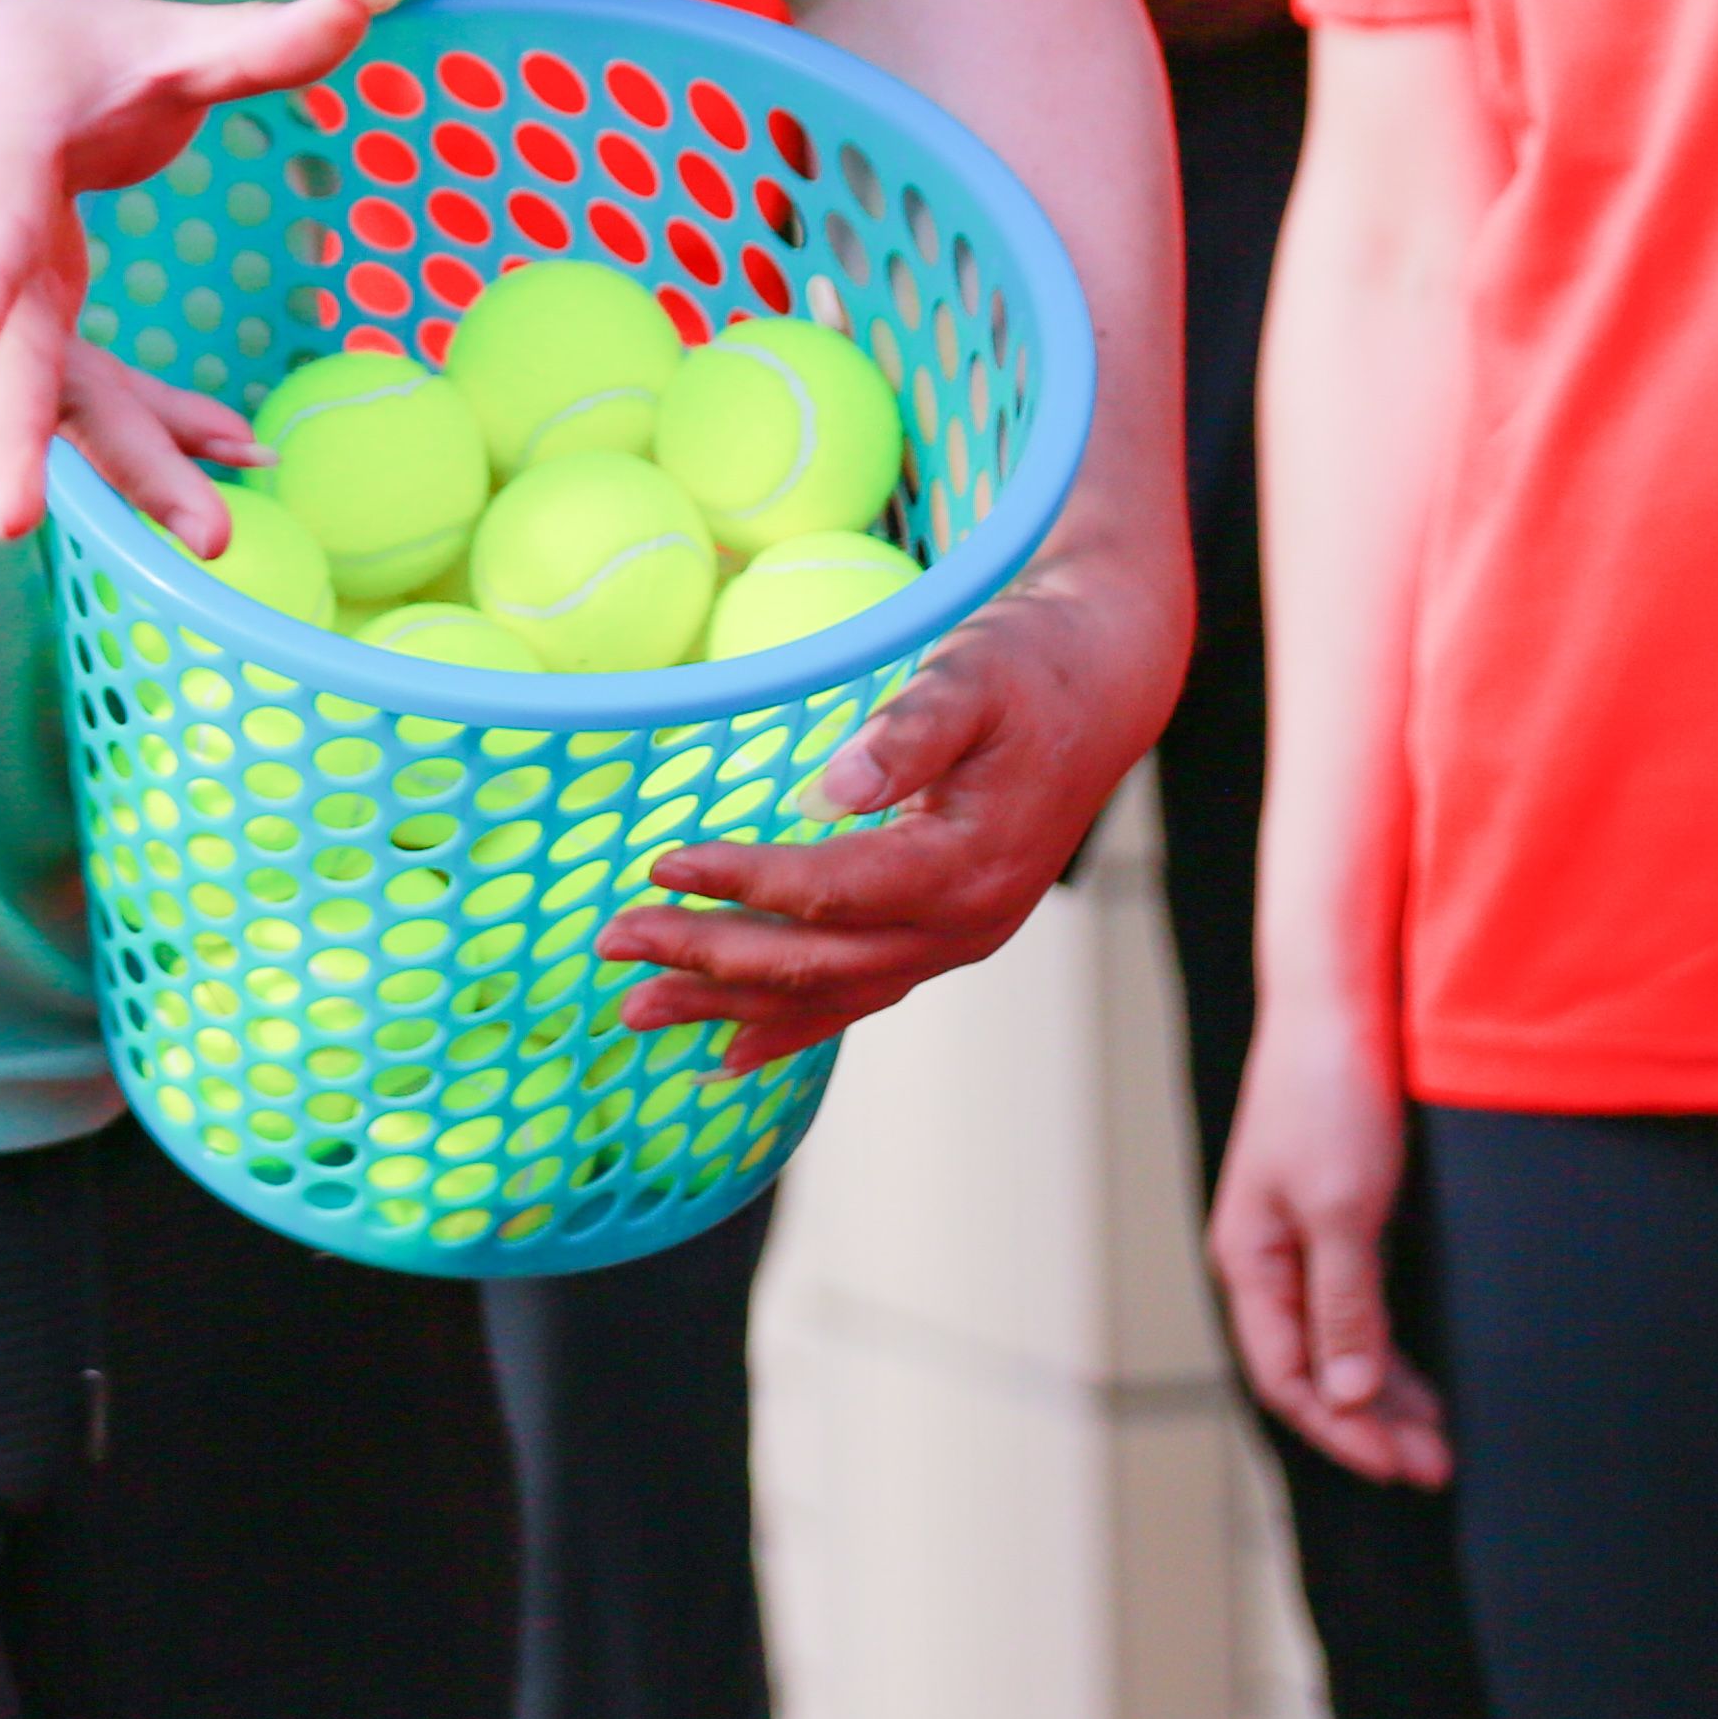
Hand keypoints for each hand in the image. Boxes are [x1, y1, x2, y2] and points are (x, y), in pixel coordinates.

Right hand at [0, 0, 393, 542]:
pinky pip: (86, 409)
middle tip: (16, 522)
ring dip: (126, 467)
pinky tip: (239, 455)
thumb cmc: (25, 65)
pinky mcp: (14, 357)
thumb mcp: (139, 40)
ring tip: (213, 531)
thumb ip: (253, 42)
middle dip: (12, 441)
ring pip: (50, 407)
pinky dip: (157, 439)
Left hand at [596, 558, 1185, 1069]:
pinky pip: (857, 996)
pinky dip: (788, 1027)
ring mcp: (956, 941)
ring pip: (827, 993)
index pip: (833, 892)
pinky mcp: (944, 935)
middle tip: (612, 943)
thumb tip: (833, 787)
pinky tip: (726, 1051)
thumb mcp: (974, 675)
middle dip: (707, 959)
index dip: (744, 883)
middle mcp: (963, 926)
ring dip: (726, 1006)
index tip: (664, 863)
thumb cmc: (1033, 667)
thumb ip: (910, 732)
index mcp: (966, 865)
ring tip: (635, 1013)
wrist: (1105, 687)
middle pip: (817, 961)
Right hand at [1209, 999, 1450, 1484]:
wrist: (1341, 1002)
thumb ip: (1343, 1307)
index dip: (1340, 1431)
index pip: (1285, 1377)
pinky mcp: (1341, 1216)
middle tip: (1437, 1466)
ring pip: (1339, 1343)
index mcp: (1250, 1261)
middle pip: (1312, 1369)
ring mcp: (1303, 1239)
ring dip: (1387, 1393)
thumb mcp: (1342, 1209)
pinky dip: (1392, 1350)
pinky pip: (1361, 1307)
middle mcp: (1268, 1259)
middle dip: (1370, 1424)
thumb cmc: (1329, 1093)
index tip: (1400, 1466)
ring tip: (1440, 1438)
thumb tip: (1348, 1397)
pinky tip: (1428, 1375)